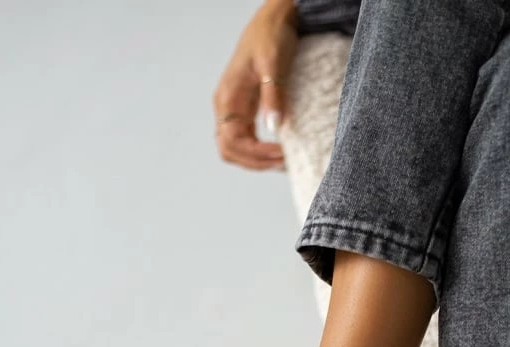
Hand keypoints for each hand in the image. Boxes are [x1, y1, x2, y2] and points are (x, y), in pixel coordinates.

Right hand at [213, 0, 298, 170]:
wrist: (272, 20)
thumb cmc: (270, 35)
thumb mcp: (273, 63)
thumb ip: (273, 95)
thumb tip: (274, 127)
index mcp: (227, 96)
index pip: (232, 140)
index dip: (255, 153)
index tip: (280, 154)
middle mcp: (226, 106)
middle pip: (229, 150)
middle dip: (254, 162)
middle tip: (283, 163)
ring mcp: (234, 109)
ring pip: (236, 149)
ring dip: (256, 161)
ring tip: (282, 161)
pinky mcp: (246, 110)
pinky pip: (246, 139)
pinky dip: (260, 151)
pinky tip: (279, 152)